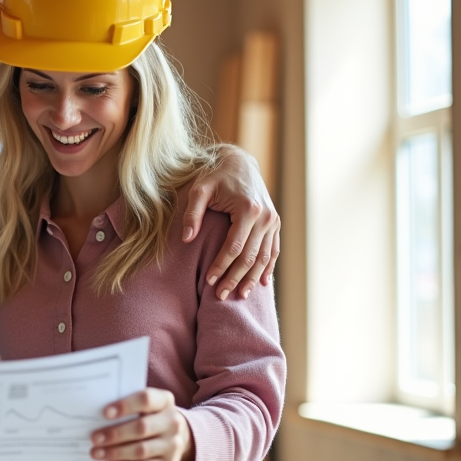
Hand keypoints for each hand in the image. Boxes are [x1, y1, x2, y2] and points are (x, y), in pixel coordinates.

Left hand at [91, 389, 193, 460]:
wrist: (176, 435)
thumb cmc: (150, 416)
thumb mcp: (145, 406)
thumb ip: (126, 407)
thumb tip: (95, 414)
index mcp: (165, 401)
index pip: (146, 399)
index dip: (125, 405)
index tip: (105, 413)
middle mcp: (173, 422)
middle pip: (142, 428)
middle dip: (115, 434)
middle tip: (94, 438)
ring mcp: (173, 444)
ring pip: (141, 450)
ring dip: (116, 453)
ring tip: (96, 453)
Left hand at [183, 146, 279, 300]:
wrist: (240, 163)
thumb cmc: (215, 177)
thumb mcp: (199, 190)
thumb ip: (192, 214)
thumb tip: (186, 239)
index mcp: (248, 210)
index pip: (234, 247)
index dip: (221, 266)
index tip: (209, 281)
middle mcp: (265, 217)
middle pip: (250, 257)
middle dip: (235, 278)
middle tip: (221, 296)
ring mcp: (273, 221)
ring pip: (264, 258)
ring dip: (252, 278)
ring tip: (240, 296)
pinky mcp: (275, 223)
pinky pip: (273, 250)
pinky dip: (267, 268)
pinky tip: (261, 283)